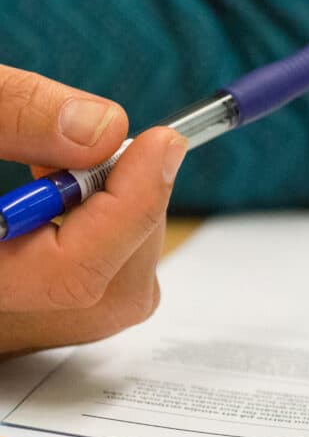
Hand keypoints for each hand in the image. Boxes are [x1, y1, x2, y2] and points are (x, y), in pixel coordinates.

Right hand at [0, 68, 185, 355]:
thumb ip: (9, 112)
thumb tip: (103, 130)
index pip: (69, 273)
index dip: (130, 207)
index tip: (164, 141)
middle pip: (101, 295)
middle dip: (130, 213)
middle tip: (110, 145)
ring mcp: (7, 324)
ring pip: (107, 298)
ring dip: (120, 223)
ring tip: (68, 160)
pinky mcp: (21, 312)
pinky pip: (88, 293)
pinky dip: (101, 239)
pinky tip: (65, 191)